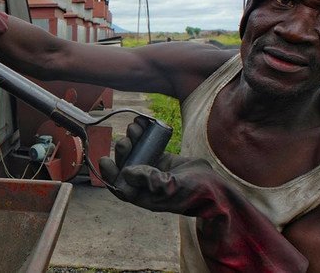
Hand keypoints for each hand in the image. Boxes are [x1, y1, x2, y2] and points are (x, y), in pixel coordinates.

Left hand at [98, 115, 221, 215]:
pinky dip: (144, 135)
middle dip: (123, 152)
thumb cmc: (195, 192)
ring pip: (136, 153)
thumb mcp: (172, 187)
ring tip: (135, 127)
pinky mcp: (162, 159)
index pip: (120, 186)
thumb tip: (128, 172)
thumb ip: (152, 180)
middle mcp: (145, 184)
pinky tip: (142, 122)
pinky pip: (148, 145)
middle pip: (126, 166)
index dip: (110, 174)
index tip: (104, 160)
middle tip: (126, 140)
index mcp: (144, 196)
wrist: (215, 186)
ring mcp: (153, 170)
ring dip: (132, 140)